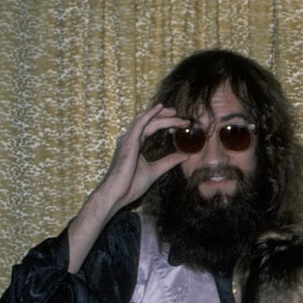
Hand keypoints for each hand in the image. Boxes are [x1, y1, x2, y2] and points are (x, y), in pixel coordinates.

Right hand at [67, 104, 189, 271]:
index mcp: (135, 144)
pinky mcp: (129, 142)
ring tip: (176, 113)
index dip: (165, 123)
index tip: (180, 123)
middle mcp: (130, 139)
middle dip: (166, 117)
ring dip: (162, 115)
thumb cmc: (131, 185)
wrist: (118, 194)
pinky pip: (140, 124)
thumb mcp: (155, 171)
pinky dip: (150, 114)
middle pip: (150, 122)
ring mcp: (128, 139)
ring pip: (147, 120)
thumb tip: (184, 155)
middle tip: (182, 116)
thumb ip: (168, 162)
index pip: (151, 128)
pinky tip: (160, 108)